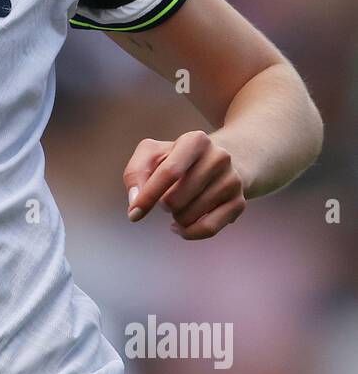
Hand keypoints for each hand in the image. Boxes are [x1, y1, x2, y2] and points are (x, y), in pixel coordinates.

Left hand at [123, 130, 247, 239]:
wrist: (217, 161)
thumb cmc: (175, 159)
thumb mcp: (152, 154)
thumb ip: (135, 173)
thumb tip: (135, 202)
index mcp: (196, 140)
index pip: (169, 173)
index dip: (147, 196)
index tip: (133, 214)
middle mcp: (219, 157)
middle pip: (175, 199)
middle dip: (162, 204)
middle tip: (167, 195)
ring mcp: (232, 180)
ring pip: (188, 216)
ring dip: (176, 216)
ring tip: (180, 203)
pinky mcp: (239, 203)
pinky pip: (208, 229)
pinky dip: (188, 232)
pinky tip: (180, 226)